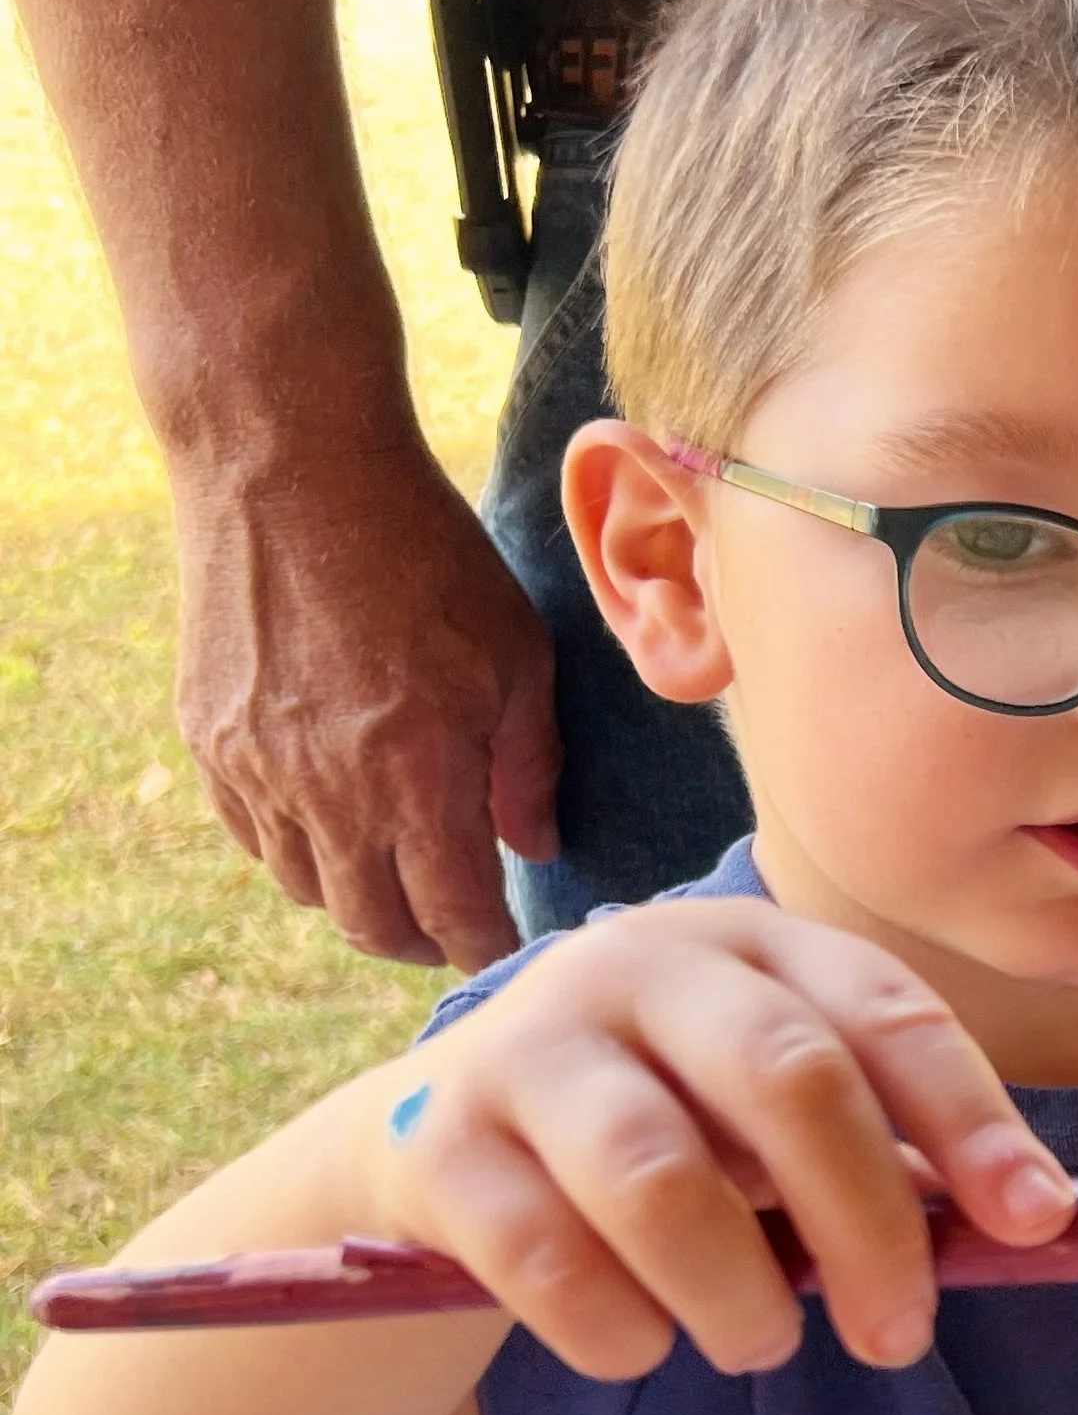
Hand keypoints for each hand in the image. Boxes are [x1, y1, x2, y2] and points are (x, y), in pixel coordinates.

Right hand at [173, 425, 562, 971]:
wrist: (290, 467)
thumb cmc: (427, 554)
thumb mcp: (516, 656)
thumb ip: (527, 767)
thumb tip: (532, 850)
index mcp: (416, 779)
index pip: (454, 916)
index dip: (487, 947)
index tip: (509, 948)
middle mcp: (326, 793)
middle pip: (371, 926)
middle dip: (422, 942)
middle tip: (454, 927)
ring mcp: (256, 770)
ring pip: (307, 889)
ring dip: (358, 898)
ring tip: (398, 873)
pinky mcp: (209, 738)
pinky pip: (252, 836)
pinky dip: (298, 849)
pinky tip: (334, 821)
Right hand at [363, 899, 1075, 1378]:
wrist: (441, 1148)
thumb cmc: (667, 1132)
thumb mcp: (773, 1121)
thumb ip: (888, 1159)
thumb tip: (1034, 1225)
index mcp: (754, 943)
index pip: (887, 1013)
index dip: (972, 1118)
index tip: (1038, 1221)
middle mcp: (640, 963)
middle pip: (789, 1078)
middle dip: (869, 1224)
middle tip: (901, 1337)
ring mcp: (528, 1042)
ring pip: (662, 1180)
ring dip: (738, 1294)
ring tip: (761, 1344)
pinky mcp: (437, 1140)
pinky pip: (548, 1258)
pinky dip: (619, 1329)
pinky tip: (642, 1344)